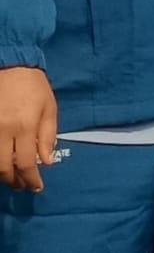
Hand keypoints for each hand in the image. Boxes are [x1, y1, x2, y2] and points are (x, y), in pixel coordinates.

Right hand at [0, 66, 57, 192]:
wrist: (10, 66)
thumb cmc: (34, 86)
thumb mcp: (49, 108)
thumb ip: (47, 135)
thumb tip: (46, 161)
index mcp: (24, 127)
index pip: (26, 163)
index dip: (31, 179)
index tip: (36, 187)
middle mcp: (3, 131)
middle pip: (4, 167)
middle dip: (14, 180)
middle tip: (23, 185)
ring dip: (1, 174)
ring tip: (11, 177)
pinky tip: (1, 163)